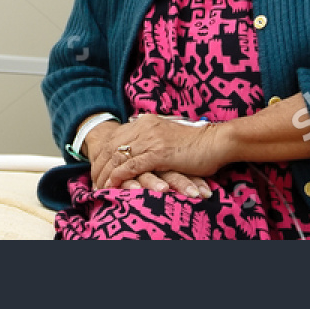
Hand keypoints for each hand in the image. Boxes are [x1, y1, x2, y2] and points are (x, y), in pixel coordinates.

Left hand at [86, 115, 227, 195]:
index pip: (114, 137)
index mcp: (145, 121)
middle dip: (98, 165)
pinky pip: (132, 165)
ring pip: (118, 156)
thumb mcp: (168, 135)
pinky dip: (118, 176)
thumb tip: (139, 143)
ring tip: (98, 187)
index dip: (102, 154)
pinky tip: (112, 185)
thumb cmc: (196, 142)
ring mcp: (151, 139)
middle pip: (111, 146)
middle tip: (92, 182)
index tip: (96, 169)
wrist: (217, 141)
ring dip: (105, 174)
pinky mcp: (159, 153)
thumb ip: (152, 137)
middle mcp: (144, 126)